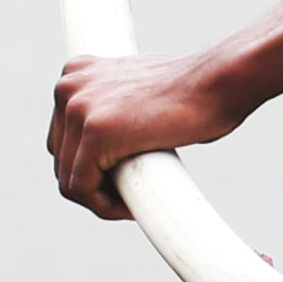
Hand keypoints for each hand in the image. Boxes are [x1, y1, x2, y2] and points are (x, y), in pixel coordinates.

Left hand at [50, 50, 245, 218]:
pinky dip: (103, 207)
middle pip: (62, 157)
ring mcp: (78, 108)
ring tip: (132, 204)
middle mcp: (69, 86)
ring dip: (99, 198)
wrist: (221, 80)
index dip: (89, 164)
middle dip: (93, 182)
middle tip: (128, 193)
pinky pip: (81, 188)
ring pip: (69, 178)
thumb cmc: (196, 89)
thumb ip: (115, 104)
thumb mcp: (140, 88)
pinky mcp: (95, 134)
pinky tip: (130, 209)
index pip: (64, 136)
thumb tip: (115, 134)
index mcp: (77, 72)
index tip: (119, 178)